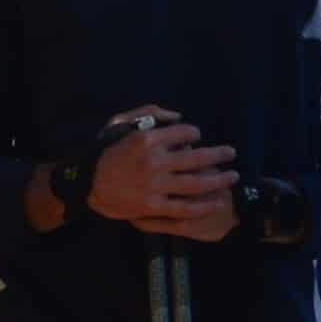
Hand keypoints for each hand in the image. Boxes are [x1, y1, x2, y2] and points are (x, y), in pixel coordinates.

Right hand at [84, 107, 238, 245]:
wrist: (88, 181)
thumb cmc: (107, 150)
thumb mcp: (121, 121)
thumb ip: (150, 113)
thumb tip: (179, 117)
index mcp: (148, 138)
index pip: (184, 133)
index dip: (195, 133)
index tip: (197, 138)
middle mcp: (155, 161)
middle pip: (196, 158)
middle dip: (219, 154)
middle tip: (232, 153)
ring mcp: (155, 185)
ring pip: (196, 183)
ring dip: (218, 179)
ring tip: (232, 176)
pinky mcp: (154, 206)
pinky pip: (184, 207)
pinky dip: (203, 206)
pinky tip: (217, 202)